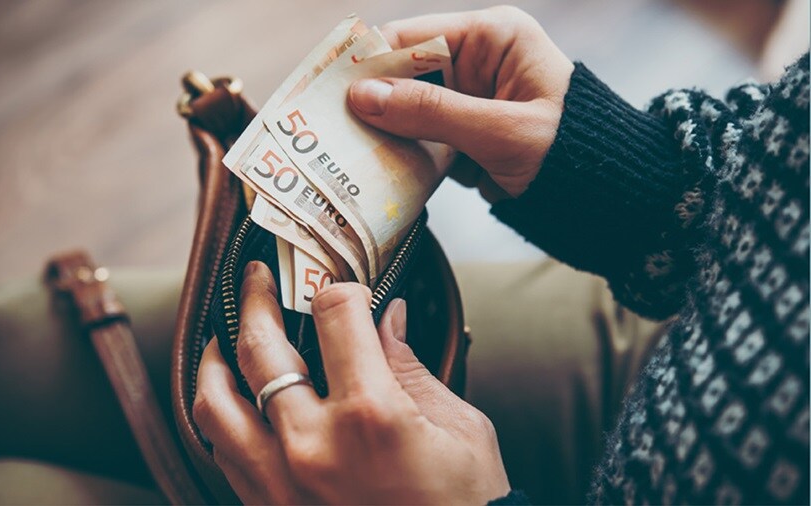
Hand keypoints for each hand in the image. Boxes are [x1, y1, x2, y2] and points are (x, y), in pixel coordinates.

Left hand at [193, 261, 509, 503]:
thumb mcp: (460, 430)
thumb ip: (412, 367)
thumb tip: (387, 318)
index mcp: (372, 414)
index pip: (335, 314)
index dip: (340, 287)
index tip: (343, 286)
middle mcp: (314, 444)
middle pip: (262, 346)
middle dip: (256, 298)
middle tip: (256, 278)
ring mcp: (281, 481)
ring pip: (217, 401)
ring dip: (216, 358)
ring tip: (222, 338)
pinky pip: (220, 451)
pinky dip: (218, 414)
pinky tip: (230, 399)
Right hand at [349, 6, 573, 199]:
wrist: (606, 197)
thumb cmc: (570, 153)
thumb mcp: (500, 131)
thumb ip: (431, 112)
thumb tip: (363, 96)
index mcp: (493, 37)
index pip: (413, 39)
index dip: (370, 63)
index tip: (329, 90)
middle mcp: (477, 61)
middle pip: (404, 73)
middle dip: (371, 101)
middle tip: (328, 128)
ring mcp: (469, 98)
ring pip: (407, 108)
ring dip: (382, 130)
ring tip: (342, 152)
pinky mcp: (465, 133)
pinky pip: (421, 136)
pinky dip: (402, 152)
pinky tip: (375, 168)